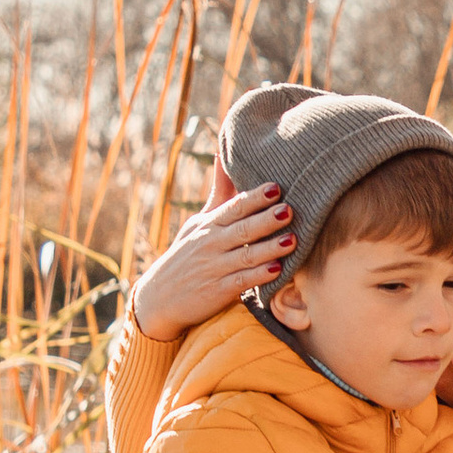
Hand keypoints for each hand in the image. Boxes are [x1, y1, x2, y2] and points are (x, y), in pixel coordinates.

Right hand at [132, 177, 294, 340]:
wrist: (160, 297)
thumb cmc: (187, 254)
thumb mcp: (198, 222)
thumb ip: (218, 192)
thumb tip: (222, 154)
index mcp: (209, 225)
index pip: (234, 208)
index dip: (254, 198)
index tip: (275, 187)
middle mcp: (211, 244)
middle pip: (242, 229)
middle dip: (265, 220)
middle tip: (288, 210)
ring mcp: (214, 268)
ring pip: (245, 255)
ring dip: (269, 248)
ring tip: (292, 240)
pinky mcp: (217, 291)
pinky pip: (241, 281)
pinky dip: (258, 276)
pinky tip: (277, 270)